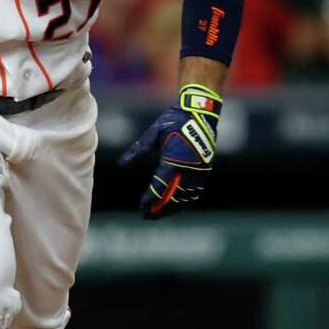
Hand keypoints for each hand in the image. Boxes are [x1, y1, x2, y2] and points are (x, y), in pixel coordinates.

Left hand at [119, 84, 221, 218]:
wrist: (201, 112)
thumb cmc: (175, 120)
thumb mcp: (154, 133)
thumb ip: (139, 150)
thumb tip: (123, 164)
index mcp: (173, 161)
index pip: (160, 189)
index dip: (150, 202)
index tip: (142, 210)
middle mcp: (187, 169)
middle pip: (173, 199)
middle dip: (160, 210)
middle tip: (148, 216)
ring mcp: (199, 171)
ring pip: (186, 198)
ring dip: (173, 208)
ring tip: (161, 213)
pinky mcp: (205, 169)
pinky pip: (196, 191)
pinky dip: (186, 201)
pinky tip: (178, 204)